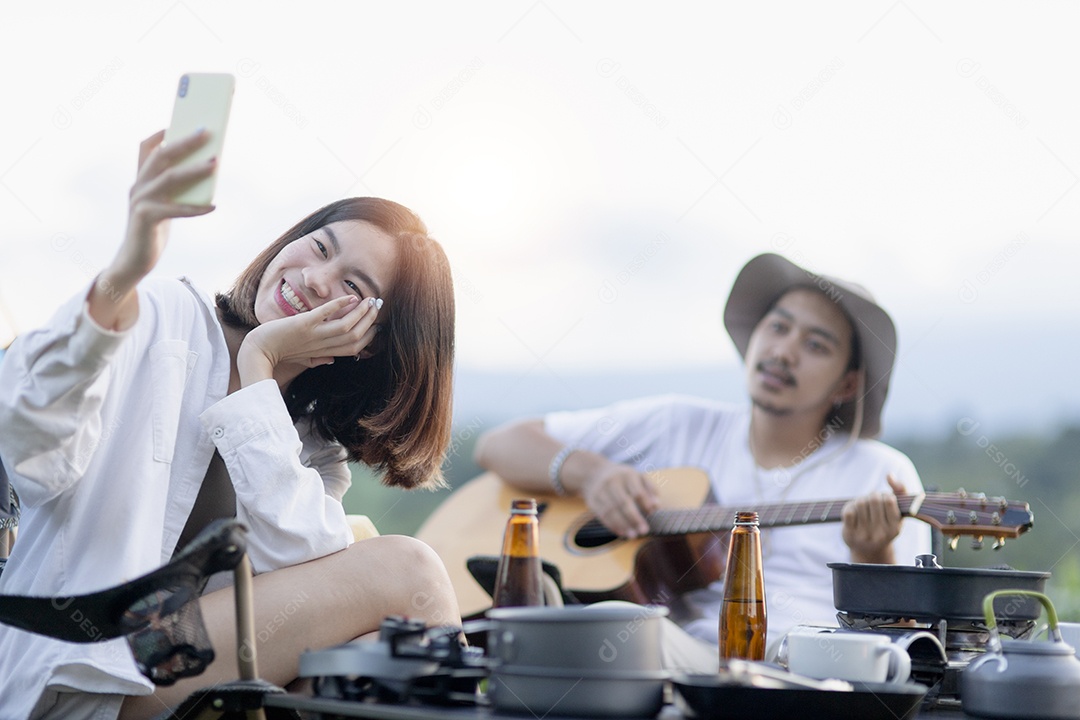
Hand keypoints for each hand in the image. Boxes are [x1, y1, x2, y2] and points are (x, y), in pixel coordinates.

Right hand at [89, 130, 217, 330]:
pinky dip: (195, 207)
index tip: (179, 120)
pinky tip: (213, 206)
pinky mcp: (145, 218)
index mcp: (141, 179)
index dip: (161, 132)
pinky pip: (175, 209)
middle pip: (161, 156)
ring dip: (194, 169)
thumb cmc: (154, 230)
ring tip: (215, 163)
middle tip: (207, 132)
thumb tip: (206, 170)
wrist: (134, 260)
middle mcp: (138, 185)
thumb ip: (176, 188)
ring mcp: (140, 200)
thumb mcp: (164, 204)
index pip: (145, 148)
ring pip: (170, 178)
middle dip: (185, 142)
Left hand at [237, 295, 381, 387]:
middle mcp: (322, 345)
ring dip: (361, 313)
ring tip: (369, 300)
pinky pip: (325, 315)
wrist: (257, 351)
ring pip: (346, 326)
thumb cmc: (278, 352)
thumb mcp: (301, 358)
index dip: (369, 336)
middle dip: (370, 320)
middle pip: (355, 337)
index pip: (355, 347)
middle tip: (377, 306)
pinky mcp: (302, 325)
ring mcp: (313, 335)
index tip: (377, 323)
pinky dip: (340, 305)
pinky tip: (351, 298)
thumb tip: (332, 360)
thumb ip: (318, 359)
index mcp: (323, 352)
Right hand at [580, 462, 659, 538]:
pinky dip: (613, 526)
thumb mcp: (637, 476)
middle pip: (624, 502)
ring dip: (623, 525)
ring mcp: (600, 491)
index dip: (645, 504)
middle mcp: (612, 482)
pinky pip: (603, 515)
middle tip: (644, 530)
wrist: (593, 473)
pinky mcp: (593, 501)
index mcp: (627, 475)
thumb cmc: (622, 478)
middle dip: (635, 518)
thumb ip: (650, 489)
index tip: (652, 514)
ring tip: (633, 535)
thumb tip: (657, 506)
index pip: (637, 491)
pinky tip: (622, 533)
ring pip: (612, 511)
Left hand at [841, 474, 905, 563]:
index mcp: (895, 528)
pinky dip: (851, 506)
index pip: (889, 500)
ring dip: (861, 500)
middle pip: (874, 499)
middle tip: (872, 500)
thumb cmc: (885, 524)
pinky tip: (855, 511)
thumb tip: (889, 475)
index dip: (885, 495)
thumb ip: (900, 490)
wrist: (868, 549)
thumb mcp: (898, 511)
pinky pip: (848, 511)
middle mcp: (881, 534)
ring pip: (860, 503)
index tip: (885, 500)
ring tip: (864, 506)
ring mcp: (864, 535)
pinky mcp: (849, 535)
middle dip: (872, 495)